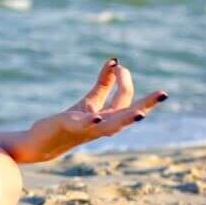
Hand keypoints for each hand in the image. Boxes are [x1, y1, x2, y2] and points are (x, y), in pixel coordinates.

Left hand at [8, 57, 165, 164]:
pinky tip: (97, 118)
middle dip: (147, 104)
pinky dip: (91, 122)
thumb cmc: (68, 123)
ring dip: (126, 119)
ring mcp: (87, 129)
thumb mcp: (89, 101)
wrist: (42, 143)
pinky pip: (83, 126)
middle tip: (164, 93)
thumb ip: (103, 84)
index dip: (124, 79)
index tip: (118, 65)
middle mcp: (102, 126)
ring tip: (141, 113)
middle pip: (128, 115)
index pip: (126, 99)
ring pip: (112, 125)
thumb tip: (115, 61)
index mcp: (109, 118)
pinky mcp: (69, 127)